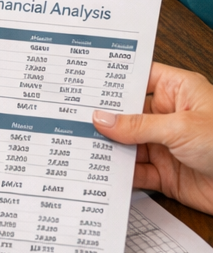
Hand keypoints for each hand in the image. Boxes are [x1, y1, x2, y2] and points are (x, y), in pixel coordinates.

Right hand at [94, 63, 212, 213]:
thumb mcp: (181, 128)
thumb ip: (137, 125)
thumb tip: (102, 118)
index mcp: (178, 92)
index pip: (137, 78)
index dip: (112, 80)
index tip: (83, 82)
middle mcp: (169, 116)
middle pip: (125, 113)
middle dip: (102, 117)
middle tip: (71, 117)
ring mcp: (165, 145)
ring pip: (125, 143)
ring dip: (106, 147)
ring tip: (79, 145)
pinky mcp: (165, 174)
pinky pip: (134, 171)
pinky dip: (117, 173)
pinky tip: (100, 170)